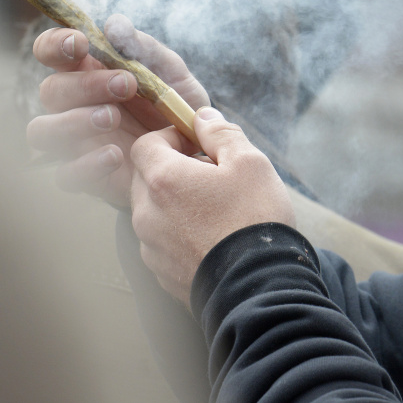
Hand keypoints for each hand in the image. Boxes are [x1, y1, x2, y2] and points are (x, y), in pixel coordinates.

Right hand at [26, 15, 208, 207]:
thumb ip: (144, 48)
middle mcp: (74, 105)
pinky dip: (85, 165)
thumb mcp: (171, 74)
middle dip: (86, 84)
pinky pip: (64, 175)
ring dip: (72, 121)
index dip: (55, 43)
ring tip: (112, 117)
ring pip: (41, 131)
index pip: (51, 51)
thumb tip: (114, 25)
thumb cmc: (175, 107)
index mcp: (88, 72)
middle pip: (50, 90)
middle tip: (127, 84)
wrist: (197, 154)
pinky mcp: (86, 175)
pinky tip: (116, 155)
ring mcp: (76, 142)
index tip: (79, 42)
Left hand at [130, 107, 294, 304]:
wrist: (258, 286)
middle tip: (212, 175)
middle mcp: (146, 213)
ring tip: (216, 209)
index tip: (198, 144)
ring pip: (153, 211)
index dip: (170, 137)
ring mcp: (150, 247)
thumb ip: (221, 133)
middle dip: (173, 169)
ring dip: (175, 203)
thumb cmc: (254, 218)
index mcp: (163, 179)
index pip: (145, 145)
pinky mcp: (160, 274)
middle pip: (145, 178)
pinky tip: (212, 237)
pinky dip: (179, 233)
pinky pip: (161, 242)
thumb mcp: (249, 162)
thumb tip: (203, 116)